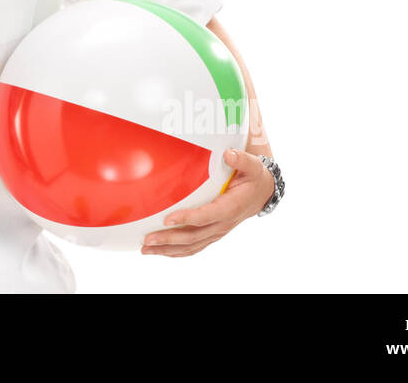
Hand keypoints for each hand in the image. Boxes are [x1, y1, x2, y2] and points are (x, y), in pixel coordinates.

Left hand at [141, 149, 274, 256]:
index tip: (168, 219)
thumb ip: (242, 160)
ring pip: (191, 246)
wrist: (261, 194)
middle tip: (147, 239)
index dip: (188, 218)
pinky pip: (194, 248)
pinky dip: (176, 252)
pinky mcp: (212, 234)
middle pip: (194, 236)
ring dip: (168, 249)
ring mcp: (217, 231)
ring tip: (146, 249)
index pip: (208, 215)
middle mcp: (223, 223)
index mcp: (231, 207)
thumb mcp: (253, 166)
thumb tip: (229, 154)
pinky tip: (159, 252)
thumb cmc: (253, 179)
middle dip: (170, 239)